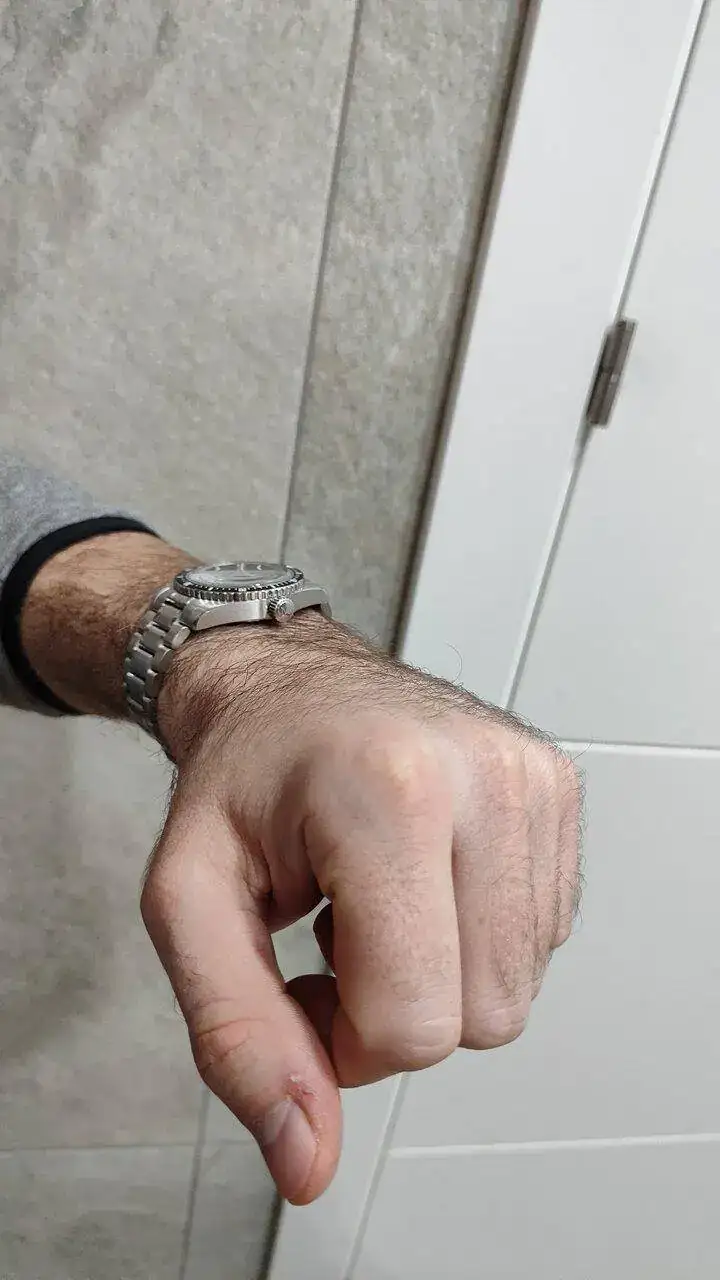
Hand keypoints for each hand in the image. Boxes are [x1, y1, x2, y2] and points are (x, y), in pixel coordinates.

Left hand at [141, 610, 581, 1204]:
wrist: (285, 682)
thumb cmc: (239, 778)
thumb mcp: (187, 901)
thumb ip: (236, 1036)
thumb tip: (305, 1159)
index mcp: (390, 794)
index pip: (412, 1023)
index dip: (343, 1042)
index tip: (303, 981)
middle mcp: (483, 779)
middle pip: (480, 1020)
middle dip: (394, 1012)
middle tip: (336, 939)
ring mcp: (532, 780)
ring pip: (518, 989)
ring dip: (437, 974)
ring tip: (377, 900)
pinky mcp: (556, 789)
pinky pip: (540, 939)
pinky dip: (475, 938)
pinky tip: (423, 880)